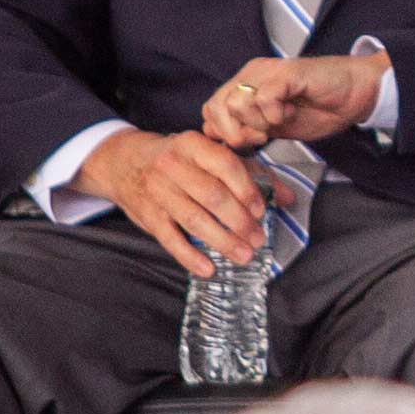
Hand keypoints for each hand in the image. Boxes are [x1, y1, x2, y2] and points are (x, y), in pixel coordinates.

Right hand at [76, 129, 272, 277]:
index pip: (225, 164)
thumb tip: (289, 197)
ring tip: (244, 256)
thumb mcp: (211, 156)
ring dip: (222, 241)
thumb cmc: (180, 159)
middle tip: (258, 239)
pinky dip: (189, 256)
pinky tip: (208, 269)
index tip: (262, 210)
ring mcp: (158, 191)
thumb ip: (252, 174)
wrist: (124, 162)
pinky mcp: (148, 216)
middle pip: (211, 195)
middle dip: (239, 220)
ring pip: (193, 219)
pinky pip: (170, 239)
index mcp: (192, 144)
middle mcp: (172, 165)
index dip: (246, 189)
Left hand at [209, 52, 386, 148]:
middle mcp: (253, 74)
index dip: (223, 131)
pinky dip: (275, 114)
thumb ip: (249, 128)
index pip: (211, 108)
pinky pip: (264, 98)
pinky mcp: (287, 73)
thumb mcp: (276, 126)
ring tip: (280, 121)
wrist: (357, 92)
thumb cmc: (321, 108)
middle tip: (262, 136)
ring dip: (258, 122)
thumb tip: (218, 135)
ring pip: (238, 102)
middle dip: (236, 132)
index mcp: (247, 85)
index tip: (249, 142)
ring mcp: (268, 71)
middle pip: (218, 106)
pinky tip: (290, 113)